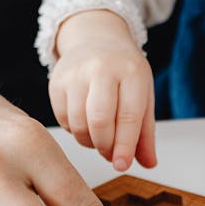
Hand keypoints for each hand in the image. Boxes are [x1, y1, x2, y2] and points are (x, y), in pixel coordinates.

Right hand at [49, 10, 156, 171]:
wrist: (96, 40)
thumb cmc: (124, 72)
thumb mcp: (143, 96)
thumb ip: (145, 133)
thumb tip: (148, 163)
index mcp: (131, 72)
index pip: (128, 116)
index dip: (124, 146)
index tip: (122, 166)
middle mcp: (101, 69)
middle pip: (99, 121)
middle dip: (105, 146)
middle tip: (111, 153)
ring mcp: (75, 73)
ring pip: (78, 123)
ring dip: (89, 142)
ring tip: (99, 138)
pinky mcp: (56, 81)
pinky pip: (63, 120)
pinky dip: (75, 131)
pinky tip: (85, 124)